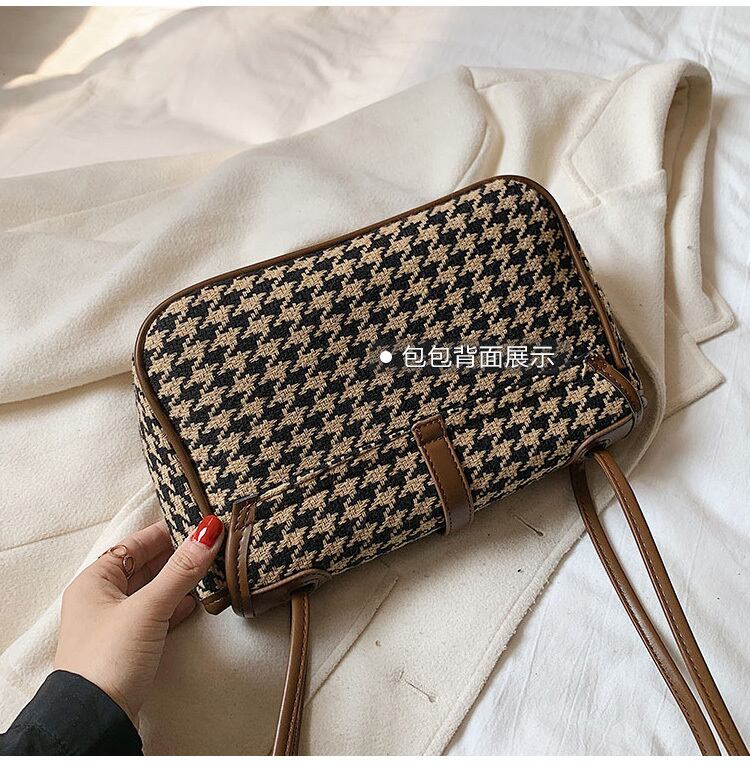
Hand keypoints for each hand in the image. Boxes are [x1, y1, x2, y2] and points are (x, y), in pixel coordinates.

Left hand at [54, 515, 224, 723]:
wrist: (95, 719)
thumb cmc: (110, 657)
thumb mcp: (148, 608)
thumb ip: (180, 570)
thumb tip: (208, 532)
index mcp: (95, 581)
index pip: (133, 544)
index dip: (164, 532)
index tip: (195, 523)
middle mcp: (101, 599)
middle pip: (144, 566)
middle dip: (175, 556)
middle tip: (209, 545)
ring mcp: (114, 624)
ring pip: (151, 591)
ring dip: (178, 581)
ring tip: (209, 569)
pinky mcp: (128, 646)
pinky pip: (155, 615)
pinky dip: (174, 606)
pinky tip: (194, 602)